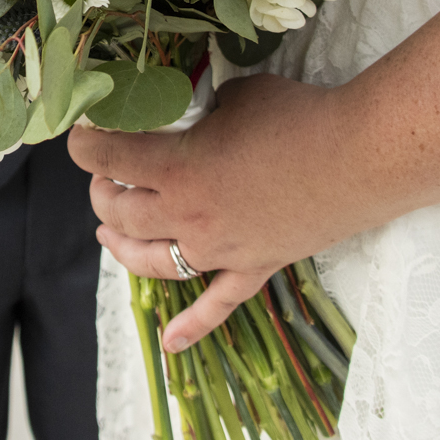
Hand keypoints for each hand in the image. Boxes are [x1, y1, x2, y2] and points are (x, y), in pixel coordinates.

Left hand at [68, 72, 359, 352]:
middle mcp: (189, 216)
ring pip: (153, 262)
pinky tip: (170, 344)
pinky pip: (217, 306)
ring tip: (110, 232)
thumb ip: (203, 109)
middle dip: (102, 193)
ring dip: (123, 247)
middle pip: (121, 213)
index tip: (79, 135)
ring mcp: (220, 250)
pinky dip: (192, 327)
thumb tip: (194, 111)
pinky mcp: (254, 267)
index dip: (83, 146)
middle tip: (104, 177)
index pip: (106, 159)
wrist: (360, 156)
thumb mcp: (236, 96)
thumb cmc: (298, 116)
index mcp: (176, 168)